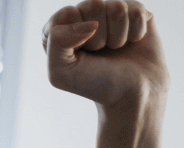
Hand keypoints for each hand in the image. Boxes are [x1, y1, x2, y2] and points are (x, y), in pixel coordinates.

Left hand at [42, 2, 168, 111]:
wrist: (131, 93)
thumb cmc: (93, 84)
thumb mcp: (60, 73)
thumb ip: (56, 42)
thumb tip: (90, 23)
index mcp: (62, 30)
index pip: (64, 14)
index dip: (72, 35)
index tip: (79, 54)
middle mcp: (86, 17)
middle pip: (92, 4)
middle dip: (97, 36)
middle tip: (99, 52)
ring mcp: (111, 13)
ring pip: (116, 7)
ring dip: (117, 36)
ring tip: (115, 49)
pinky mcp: (136, 12)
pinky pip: (136, 11)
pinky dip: (135, 32)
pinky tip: (131, 43)